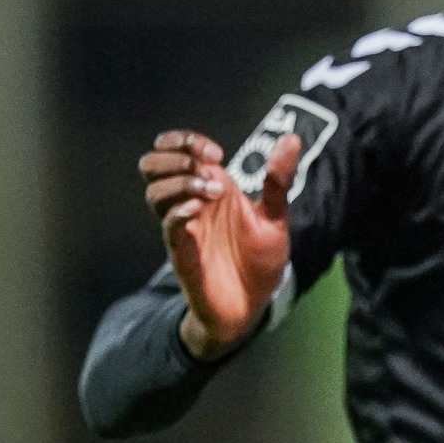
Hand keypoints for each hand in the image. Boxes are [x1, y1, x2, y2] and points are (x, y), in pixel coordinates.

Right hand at [139, 129, 299, 359]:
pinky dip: (179, 213)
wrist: (253, 305)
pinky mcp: (183, 255)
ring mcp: (184, 229)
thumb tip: (292, 138)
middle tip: (207, 161)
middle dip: (173, 154)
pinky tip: (198, 209)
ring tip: (214, 190)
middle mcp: (191, 204)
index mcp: (210, 189)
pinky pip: (168, 228)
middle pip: (151, 166)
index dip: (186, 140)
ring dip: (181, 182)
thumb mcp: (276, 216)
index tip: (217, 152)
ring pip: (154, 193)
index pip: (176, 150)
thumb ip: (279, 180)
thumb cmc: (259, 260)